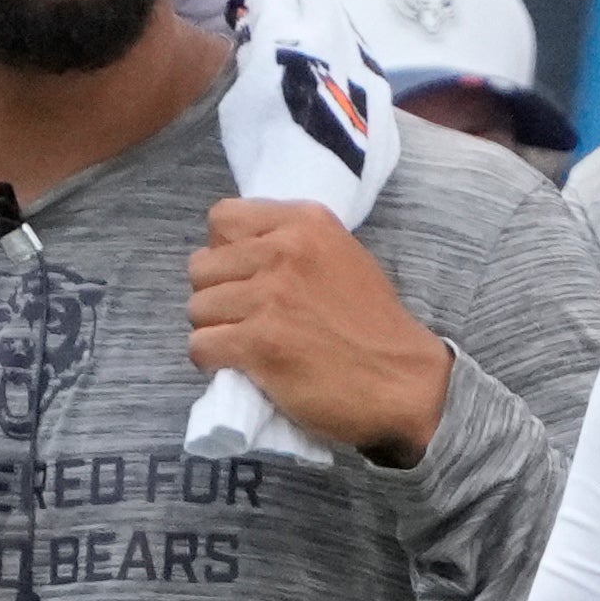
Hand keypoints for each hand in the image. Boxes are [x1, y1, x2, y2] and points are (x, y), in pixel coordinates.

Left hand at [187, 199, 452, 461]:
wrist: (402, 381)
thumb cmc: (372, 326)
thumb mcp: (341, 257)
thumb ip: (292, 244)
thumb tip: (237, 253)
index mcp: (305, 222)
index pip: (221, 219)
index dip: (223, 252)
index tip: (242, 276)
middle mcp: (284, 250)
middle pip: (201, 267)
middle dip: (214, 296)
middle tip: (242, 318)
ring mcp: (270, 297)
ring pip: (197, 308)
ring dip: (213, 330)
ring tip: (243, 345)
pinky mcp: (259, 343)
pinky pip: (200, 346)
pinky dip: (212, 361)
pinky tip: (241, 366)